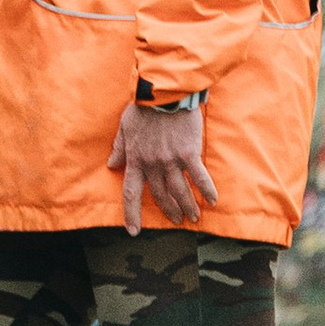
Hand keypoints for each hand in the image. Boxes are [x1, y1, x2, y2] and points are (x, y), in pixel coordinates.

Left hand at [107, 97, 217, 233]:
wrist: (163, 95)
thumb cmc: (143, 109)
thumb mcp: (124, 127)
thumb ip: (119, 148)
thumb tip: (111, 164)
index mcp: (135, 159)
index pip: (131, 192)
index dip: (131, 213)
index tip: (133, 231)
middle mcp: (152, 164)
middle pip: (159, 195)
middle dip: (168, 211)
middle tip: (176, 221)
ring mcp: (171, 160)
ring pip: (179, 191)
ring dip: (187, 207)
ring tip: (194, 217)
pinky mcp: (189, 154)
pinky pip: (199, 177)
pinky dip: (206, 190)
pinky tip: (213, 201)